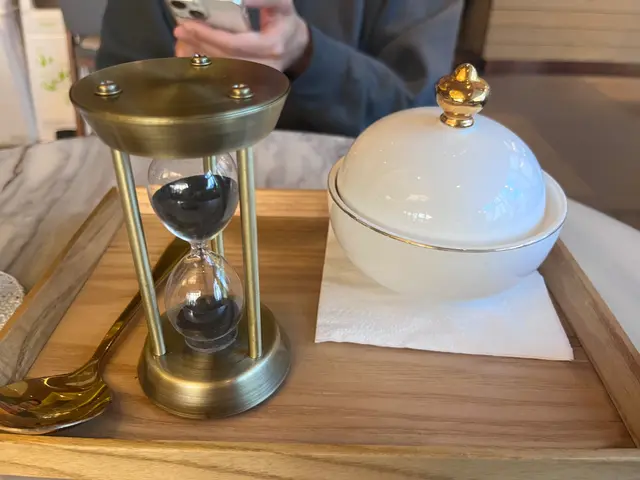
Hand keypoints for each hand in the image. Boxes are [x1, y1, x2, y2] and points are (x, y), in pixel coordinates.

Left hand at [174, 0, 310, 74]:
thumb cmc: (286, 21)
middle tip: (180, 30)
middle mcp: (265, 66)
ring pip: (223, 69)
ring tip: (183, 39)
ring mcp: (258, 77)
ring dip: (200, 54)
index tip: (189, 24)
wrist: (297, 45)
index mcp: (271, 45)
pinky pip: (225, 73)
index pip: (235, 44)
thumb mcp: (280, 3)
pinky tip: (194, 52)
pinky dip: (208, 62)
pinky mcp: (251, 81)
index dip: (210, 35)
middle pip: (225, 58)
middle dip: (200, 44)